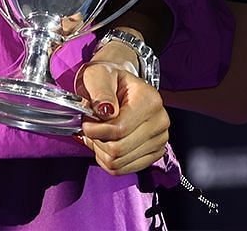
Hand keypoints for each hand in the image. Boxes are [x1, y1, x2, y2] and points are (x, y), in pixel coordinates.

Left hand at [76, 39, 169, 175]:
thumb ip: (100, 91)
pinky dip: (108, 161)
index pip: (119, 130)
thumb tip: (106, 111)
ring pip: (118, 162)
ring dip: (101, 152)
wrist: (120, 86)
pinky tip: (106, 145)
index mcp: (150, 101)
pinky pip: (122, 170)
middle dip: (97, 141)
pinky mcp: (154, 154)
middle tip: (92, 128)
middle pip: (118, 150)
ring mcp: (160, 140)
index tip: (86, 122)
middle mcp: (160, 121)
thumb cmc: (109, 81)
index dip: (95, 130)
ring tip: (99, 135)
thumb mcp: (98, 76)